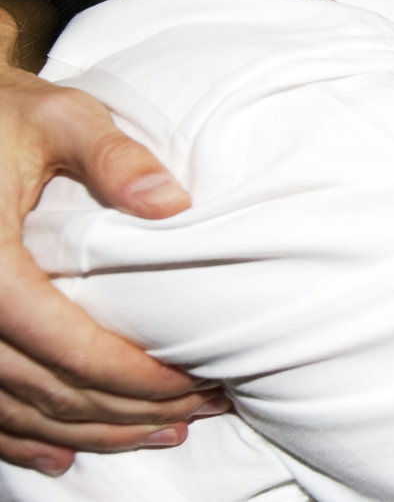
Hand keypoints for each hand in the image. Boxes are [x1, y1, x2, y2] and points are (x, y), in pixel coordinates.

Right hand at [0, 11, 216, 474]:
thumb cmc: (7, 114)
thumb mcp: (63, 117)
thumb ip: (115, 158)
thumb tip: (173, 203)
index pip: (64, 343)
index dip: (131, 375)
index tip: (194, 383)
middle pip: (45, 387)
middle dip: (127, 409)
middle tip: (201, 410)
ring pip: (15, 408)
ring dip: (89, 430)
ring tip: (163, 432)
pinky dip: (26, 437)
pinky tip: (67, 452)